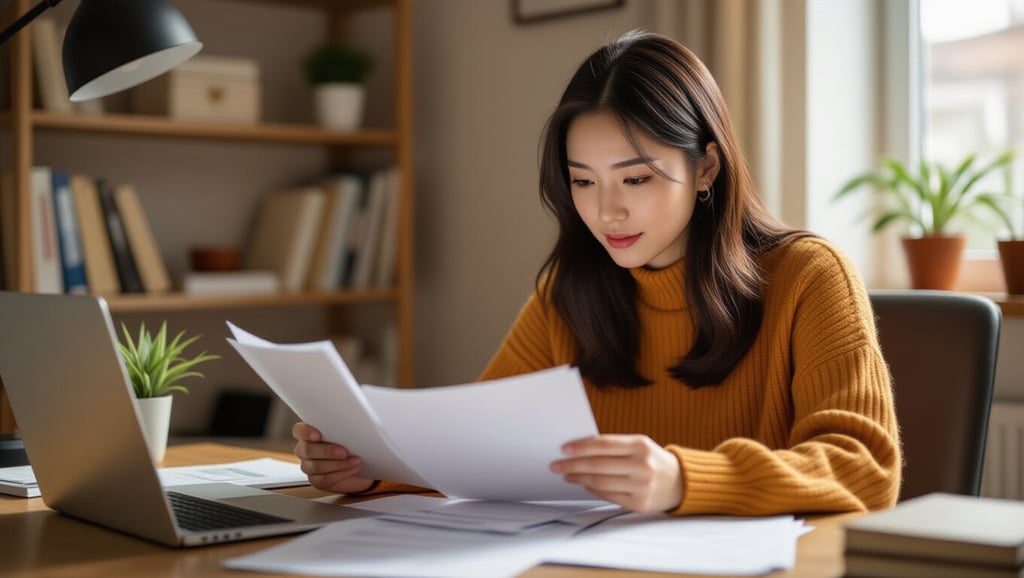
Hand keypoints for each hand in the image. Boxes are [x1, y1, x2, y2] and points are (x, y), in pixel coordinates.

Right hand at [292, 422, 375, 493]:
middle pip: (306, 450)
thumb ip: (344, 425)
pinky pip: (323, 479)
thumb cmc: (355, 444)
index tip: (317, 435)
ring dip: (337, 464)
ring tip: (355, 460)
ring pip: (315, 466)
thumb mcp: (352, 431)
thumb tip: (353, 417)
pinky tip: (352, 468)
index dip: (305, 432)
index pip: (299, 430)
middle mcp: (306, 450)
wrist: (364, 464)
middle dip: (326, 451)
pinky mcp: (317, 480)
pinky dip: (340, 474)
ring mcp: (309, 466)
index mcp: (310, 433)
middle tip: (344, 451)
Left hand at [550, 434, 683, 511]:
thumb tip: (579, 450)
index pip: (604, 444)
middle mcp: (642, 466)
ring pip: (600, 482)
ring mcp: (642, 486)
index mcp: (641, 445)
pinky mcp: (639, 504)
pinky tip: (585, 484)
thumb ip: (614, 446)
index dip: (581, 447)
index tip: (563, 449)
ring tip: (567, 474)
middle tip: (555, 465)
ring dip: (579, 478)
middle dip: (573, 465)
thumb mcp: (639, 445)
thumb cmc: (653, 460)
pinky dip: (593, 490)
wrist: (681, 482)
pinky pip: (609, 496)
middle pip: (598, 465)